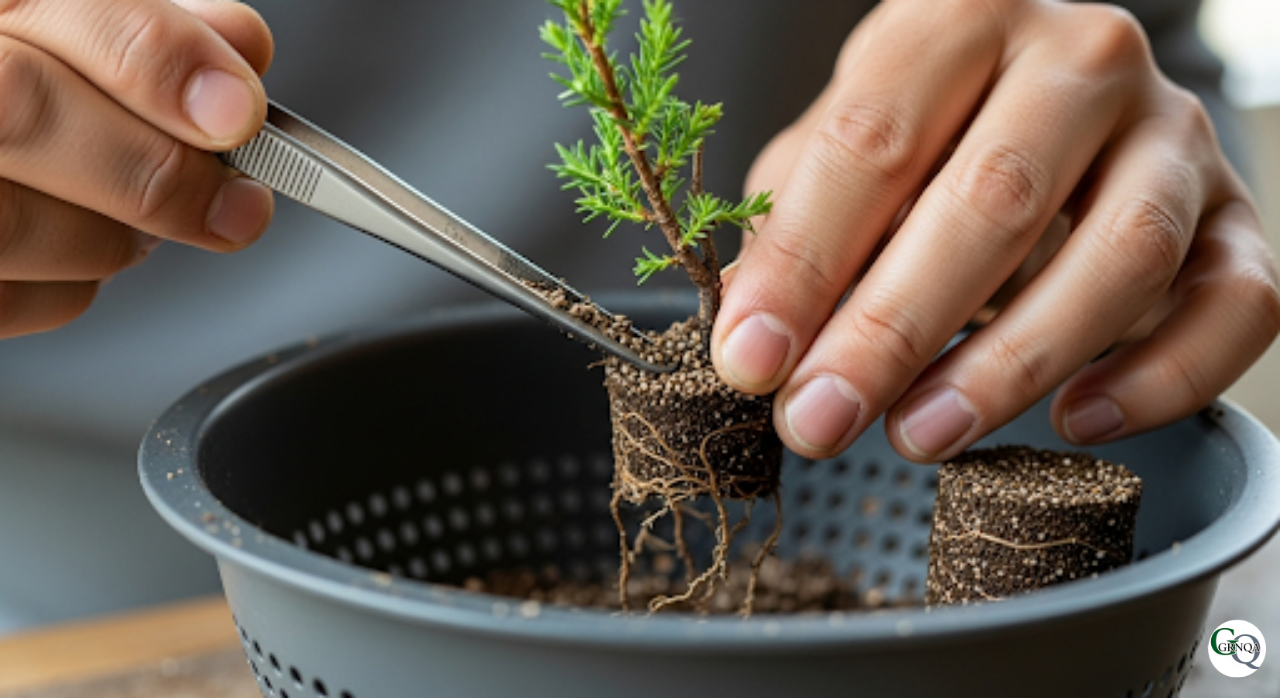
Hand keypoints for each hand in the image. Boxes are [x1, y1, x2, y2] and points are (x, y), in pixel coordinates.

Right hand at [0, 0, 273, 337]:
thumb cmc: (7, 78)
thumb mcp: (47, 20)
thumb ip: (135, 29)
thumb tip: (237, 51)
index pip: (60, 10)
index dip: (156, 59)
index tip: (238, 112)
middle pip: (23, 110)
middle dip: (156, 171)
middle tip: (235, 207)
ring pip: (12, 221)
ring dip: (114, 238)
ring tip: (144, 225)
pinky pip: (0, 300)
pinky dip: (65, 286)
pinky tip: (72, 253)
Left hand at [712, 0, 1279, 461]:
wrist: (1041, 94)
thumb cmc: (924, 127)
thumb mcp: (840, 149)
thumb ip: (798, 226)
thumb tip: (754, 338)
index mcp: (964, 14)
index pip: (874, 141)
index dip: (804, 260)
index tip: (750, 359)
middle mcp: (1081, 58)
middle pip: (994, 198)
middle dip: (892, 330)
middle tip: (820, 418)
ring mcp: (1173, 132)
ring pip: (1121, 253)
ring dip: (1013, 364)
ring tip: (920, 435)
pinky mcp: (1236, 213)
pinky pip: (1237, 303)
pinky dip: (1162, 378)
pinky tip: (1076, 420)